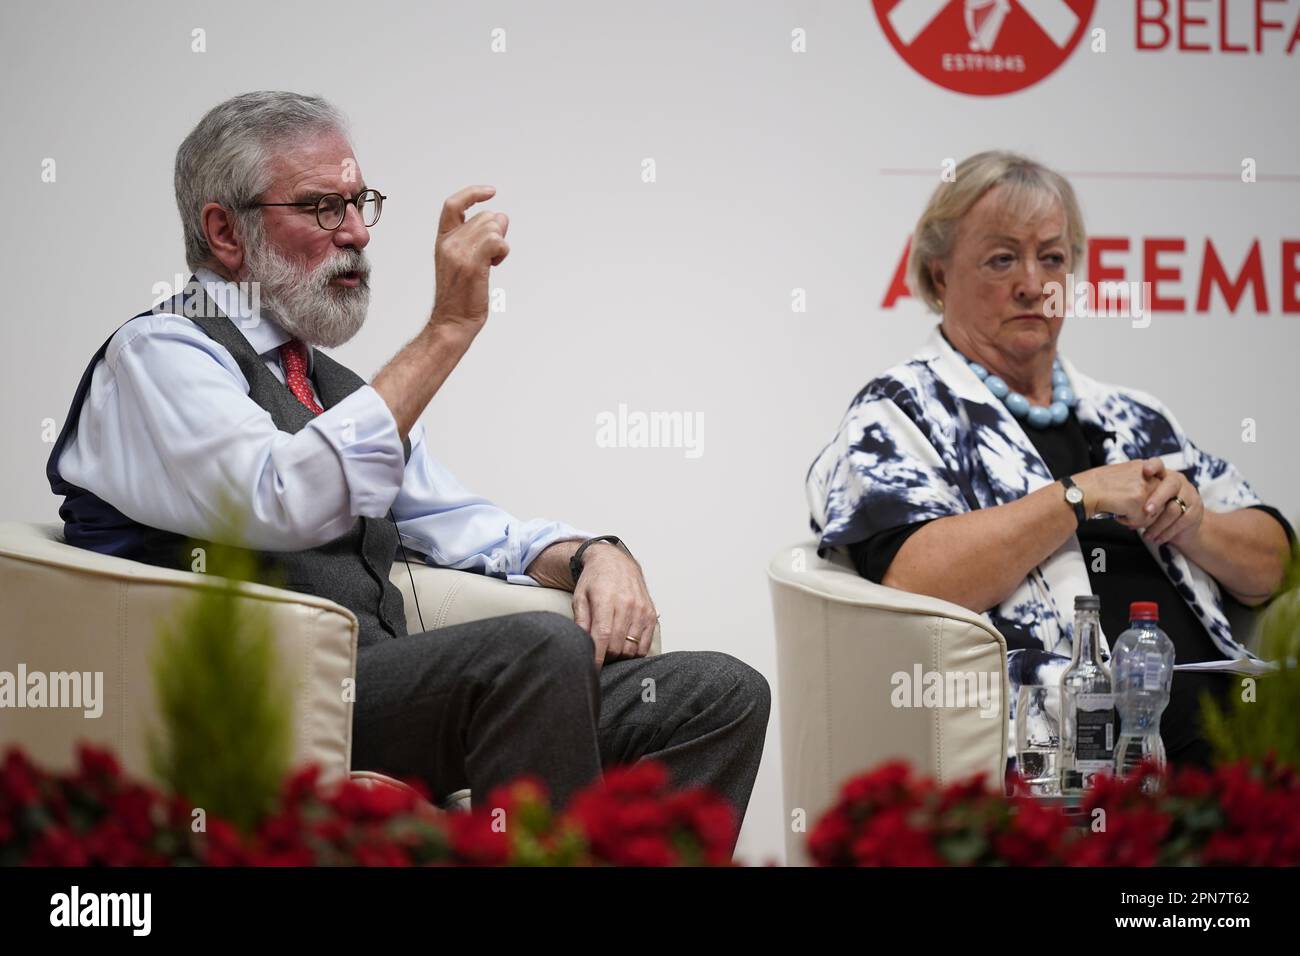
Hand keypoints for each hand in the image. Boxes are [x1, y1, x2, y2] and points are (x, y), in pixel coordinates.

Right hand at [429, 185, 509, 335]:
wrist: (451, 322)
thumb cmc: (460, 297)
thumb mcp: (466, 261)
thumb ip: (480, 237)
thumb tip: (501, 218)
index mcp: (443, 240)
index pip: (453, 205)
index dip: (473, 194)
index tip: (491, 192)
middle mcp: (449, 243)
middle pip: (484, 217)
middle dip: (496, 232)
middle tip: (491, 256)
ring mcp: (459, 252)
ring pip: (493, 228)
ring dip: (500, 246)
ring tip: (490, 264)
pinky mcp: (472, 263)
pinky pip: (497, 242)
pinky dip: (502, 252)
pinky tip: (494, 265)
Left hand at [571, 544, 656, 667]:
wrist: (615, 562)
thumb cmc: (594, 581)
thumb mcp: (580, 597)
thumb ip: (580, 622)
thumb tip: (581, 646)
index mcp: (606, 599)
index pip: (602, 636)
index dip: (597, 657)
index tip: (591, 670)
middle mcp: (627, 604)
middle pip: (617, 646)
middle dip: (606, 657)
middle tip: (597, 656)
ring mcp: (641, 610)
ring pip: (631, 648)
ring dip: (619, 656)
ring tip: (609, 650)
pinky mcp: (650, 615)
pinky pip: (645, 645)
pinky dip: (634, 653)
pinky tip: (624, 647)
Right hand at [1073, 458, 1165, 524]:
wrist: (1084, 490)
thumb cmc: (1097, 485)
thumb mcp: (1123, 474)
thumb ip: (1140, 480)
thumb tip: (1153, 498)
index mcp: (1143, 466)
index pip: (1164, 486)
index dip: (1156, 498)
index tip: (1148, 504)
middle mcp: (1148, 475)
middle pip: (1162, 501)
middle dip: (1147, 511)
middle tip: (1130, 511)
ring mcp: (1144, 487)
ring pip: (1153, 514)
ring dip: (1138, 517)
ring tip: (1121, 511)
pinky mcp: (1138, 501)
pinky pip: (1142, 521)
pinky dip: (1128, 522)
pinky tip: (1117, 514)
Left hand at [1137, 462, 1202, 546]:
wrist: (1183, 526)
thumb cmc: (1158, 510)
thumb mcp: (1146, 501)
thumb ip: (1136, 501)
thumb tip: (1117, 514)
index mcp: (1164, 475)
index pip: (1159, 464)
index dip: (1153, 466)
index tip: (1145, 470)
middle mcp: (1179, 482)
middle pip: (1170, 486)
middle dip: (1157, 499)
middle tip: (1146, 511)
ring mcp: (1190, 496)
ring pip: (1174, 508)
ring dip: (1158, 524)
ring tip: (1146, 535)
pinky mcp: (1195, 512)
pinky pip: (1181, 522)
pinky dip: (1166, 533)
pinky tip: (1156, 539)